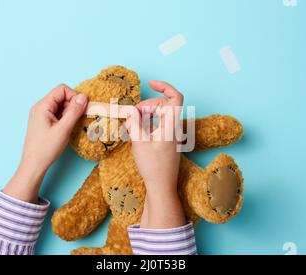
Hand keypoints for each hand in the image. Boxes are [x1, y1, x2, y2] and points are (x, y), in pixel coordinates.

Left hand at [3, 84, 87, 202]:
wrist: (33, 164)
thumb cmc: (46, 148)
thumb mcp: (64, 129)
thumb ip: (74, 111)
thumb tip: (84, 96)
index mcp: (42, 106)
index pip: (62, 89)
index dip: (74, 96)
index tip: (82, 108)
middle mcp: (40, 107)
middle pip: (61, 96)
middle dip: (73, 105)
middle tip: (79, 119)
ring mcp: (40, 115)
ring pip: (60, 106)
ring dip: (70, 112)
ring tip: (72, 126)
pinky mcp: (43, 122)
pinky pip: (57, 114)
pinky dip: (65, 118)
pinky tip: (67, 128)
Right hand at [126, 80, 185, 228]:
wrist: (162, 187)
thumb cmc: (153, 166)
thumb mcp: (139, 141)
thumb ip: (134, 122)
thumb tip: (129, 109)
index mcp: (171, 124)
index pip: (175, 97)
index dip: (164, 87)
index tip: (150, 84)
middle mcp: (175, 128)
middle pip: (163, 105)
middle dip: (147, 105)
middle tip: (132, 114)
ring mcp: (173, 135)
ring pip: (160, 115)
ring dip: (146, 115)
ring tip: (132, 124)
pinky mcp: (168, 142)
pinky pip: (159, 125)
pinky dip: (148, 124)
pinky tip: (137, 131)